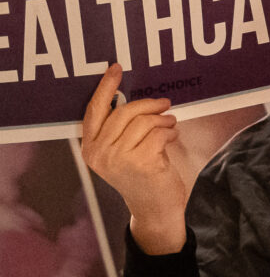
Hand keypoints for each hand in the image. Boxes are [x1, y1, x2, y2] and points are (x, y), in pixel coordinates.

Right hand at [80, 64, 188, 254]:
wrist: (154, 207)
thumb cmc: (142, 174)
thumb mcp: (122, 151)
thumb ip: (120, 129)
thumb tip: (134, 98)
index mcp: (90, 148)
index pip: (94, 110)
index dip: (105, 87)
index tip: (115, 68)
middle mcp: (99, 153)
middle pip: (123, 112)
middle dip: (148, 104)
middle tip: (165, 103)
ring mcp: (118, 158)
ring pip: (143, 121)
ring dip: (162, 119)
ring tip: (171, 123)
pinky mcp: (140, 163)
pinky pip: (158, 133)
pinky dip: (169, 131)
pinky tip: (172, 136)